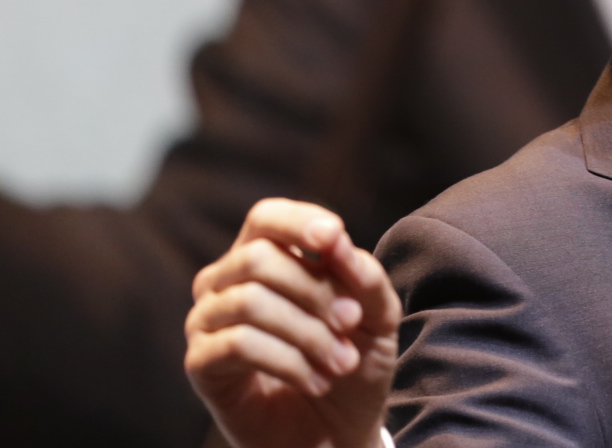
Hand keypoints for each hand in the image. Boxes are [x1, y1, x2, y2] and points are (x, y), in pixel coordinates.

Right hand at [185, 199, 399, 447]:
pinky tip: (316, 381)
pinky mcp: (201, 364)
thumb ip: (364, 276)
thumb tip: (338, 245)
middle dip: (316, 291)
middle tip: (351, 323)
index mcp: (266, 256)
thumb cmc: (353, 360)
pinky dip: (289, 361)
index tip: (334, 237)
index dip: (298, 221)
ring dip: (309, 333)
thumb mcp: (377, 315)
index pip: (266, 217)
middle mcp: (227, 282)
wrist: (338, 429)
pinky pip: (238, 344)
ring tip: (342, 362)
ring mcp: (208, 322)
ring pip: (250, 301)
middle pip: (259, 258)